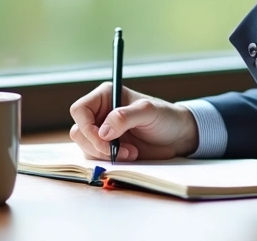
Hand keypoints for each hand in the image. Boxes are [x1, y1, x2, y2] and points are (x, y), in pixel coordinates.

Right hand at [68, 83, 199, 160]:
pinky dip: (109, 160)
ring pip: (85, 146)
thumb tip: (103, 131)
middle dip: (97, 145)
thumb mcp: (148, 112)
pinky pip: (95, 157)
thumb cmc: (165, 117)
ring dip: (104, 154)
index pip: (80, 110)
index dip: (87, 127)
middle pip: (79, 131)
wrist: (177, 137)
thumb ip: (125, 117)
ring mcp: (102, 131)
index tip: (105, 139)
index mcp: (106, 96)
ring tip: (130, 152)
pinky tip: (129, 155)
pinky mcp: (107, 148)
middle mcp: (100, 113)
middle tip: (118, 150)